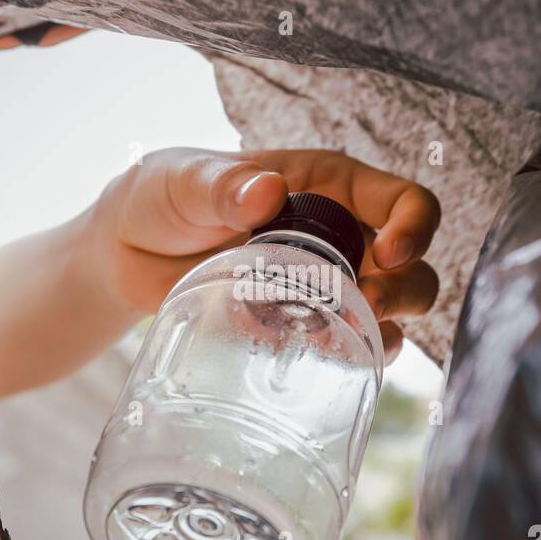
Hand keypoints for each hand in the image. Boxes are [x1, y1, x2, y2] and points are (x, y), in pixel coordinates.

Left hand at [88, 147, 440, 362]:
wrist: (124, 255)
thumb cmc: (159, 198)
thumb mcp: (183, 180)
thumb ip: (221, 184)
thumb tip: (268, 191)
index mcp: (328, 185)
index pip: (404, 200)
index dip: (415, 226)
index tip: (389, 254)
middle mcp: (339, 234)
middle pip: (412, 267)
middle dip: (405, 291)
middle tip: (367, 306)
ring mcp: (325, 285)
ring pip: (390, 312)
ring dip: (385, 329)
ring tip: (346, 338)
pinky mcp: (300, 326)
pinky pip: (349, 346)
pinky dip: (350, 357)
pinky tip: (325, 359)